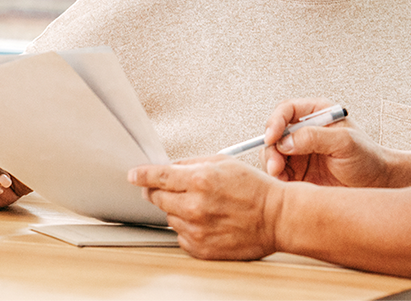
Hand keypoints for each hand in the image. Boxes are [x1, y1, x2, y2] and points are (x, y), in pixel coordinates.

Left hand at [128, 157, 283, 260]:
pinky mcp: (201, 248)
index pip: (157, 177)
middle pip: (157, 198)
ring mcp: (196, 230)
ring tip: (204, 206)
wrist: (277, 218)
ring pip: (169, 217)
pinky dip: (188, 228)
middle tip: (176, 189)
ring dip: (179, 209)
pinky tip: (208, 221)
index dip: (141, 175)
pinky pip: (181, 236)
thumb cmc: (255, 189)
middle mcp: (194, 206)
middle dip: (160, 191)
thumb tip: (171, 167)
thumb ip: (192, 163)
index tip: (134, 175)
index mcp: (199, 180)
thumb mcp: (224, 163)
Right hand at [263, 98, 390, 187]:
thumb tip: (285, 140)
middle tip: (275, 167)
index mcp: (316, 114)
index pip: (286, 110)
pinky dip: (278, 179)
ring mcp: (299, 152)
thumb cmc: (367, 158)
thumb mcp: (345, 143)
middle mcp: (304, 130)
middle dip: (271, 149)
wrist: (378, 185)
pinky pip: (278, 173)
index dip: (275, 122)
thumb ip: (315, 137)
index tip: (272, 138)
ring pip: (272, 154)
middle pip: (274, 133)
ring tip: (282, 178)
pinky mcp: (298, 172)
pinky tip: (287, 186)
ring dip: (272, 165)